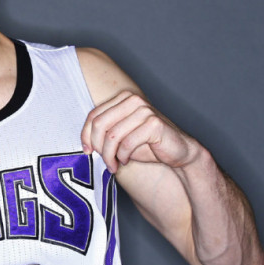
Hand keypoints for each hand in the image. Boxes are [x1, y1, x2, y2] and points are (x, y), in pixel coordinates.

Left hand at [81, 91, 198, 173]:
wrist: (178, 152)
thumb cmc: (148, 145)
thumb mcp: (120, 138)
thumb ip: (104, 134)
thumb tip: (85, 142)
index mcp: (123, 99)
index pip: (94, 115)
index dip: (86, 135)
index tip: (87, 151)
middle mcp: (133, 100)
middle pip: (100, 124)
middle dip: (98, 147)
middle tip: (104, 161)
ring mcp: (144, 110)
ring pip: (112, 136)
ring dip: (110, 156)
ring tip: (114, 165)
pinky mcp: (154, 124)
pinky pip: (127, 143)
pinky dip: (123, 156)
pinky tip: (126, 161)